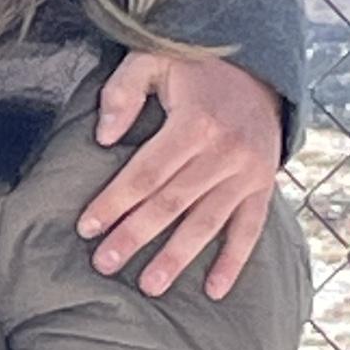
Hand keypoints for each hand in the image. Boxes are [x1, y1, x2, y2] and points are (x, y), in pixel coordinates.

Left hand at [78, 52, 281, 299]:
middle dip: (135, 236)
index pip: (146, 173)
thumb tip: (103, 137)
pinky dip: (234, 261)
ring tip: (149, 286)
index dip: (114, 202)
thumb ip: (123, 92)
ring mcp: (248, 171)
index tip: (86, 228)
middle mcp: (225, 151)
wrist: (261, 66)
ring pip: (207, 223)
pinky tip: (216, 291)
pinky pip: (250, 229)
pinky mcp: (263, 184)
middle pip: (171, 203)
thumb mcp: (153, 59)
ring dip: (177, 258)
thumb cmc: (194, 66)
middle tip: (104, 264)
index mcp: (195, 122)